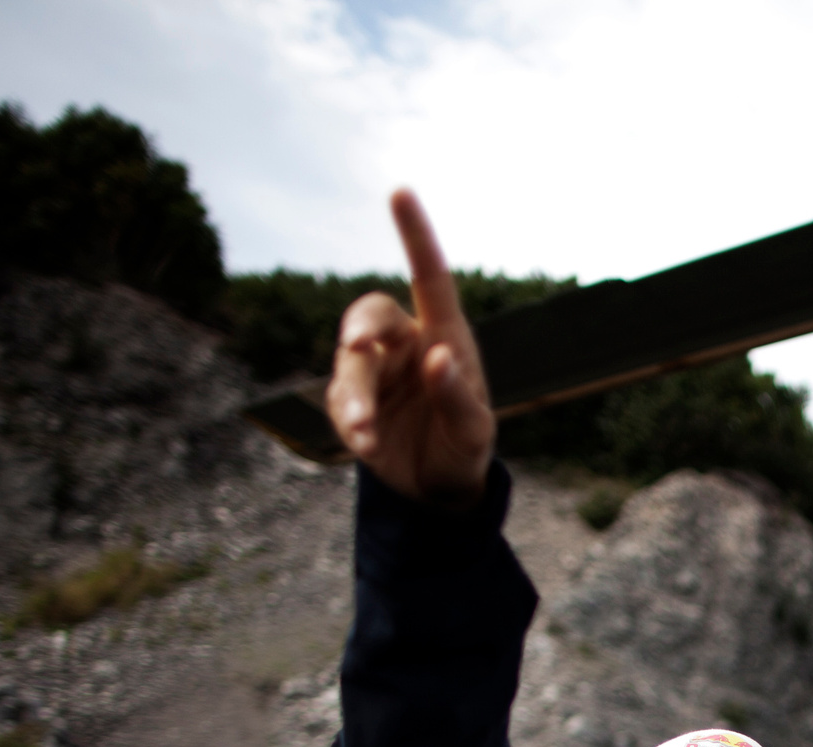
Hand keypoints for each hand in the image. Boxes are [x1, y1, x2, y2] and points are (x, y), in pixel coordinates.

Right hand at [326, 189, 494, 505]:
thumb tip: (436, 358)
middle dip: (360, 326)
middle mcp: (405, 345)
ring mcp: (374, 372)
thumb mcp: (473, 431)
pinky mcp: (349, 401)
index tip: (400, 192)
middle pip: (371, 314)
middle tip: (355, 347)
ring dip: (356, 395)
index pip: (430, 279)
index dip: (415, 236)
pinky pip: (339, 402)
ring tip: (367, 432)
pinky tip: (369, 446)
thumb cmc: (464, 448)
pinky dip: (351, 424)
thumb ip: (457, 396)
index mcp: (444, 337)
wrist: (437, 489)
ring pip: (350, 364)